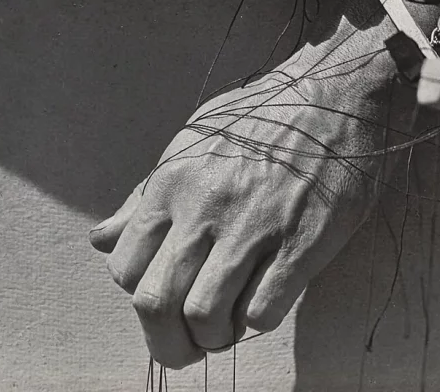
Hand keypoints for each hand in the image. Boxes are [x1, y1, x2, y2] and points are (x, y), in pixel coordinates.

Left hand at [89, 44, 401, 368]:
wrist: (336, 95)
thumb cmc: (262, 116)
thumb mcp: (193, 140)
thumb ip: (147, 194)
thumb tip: (103, 239)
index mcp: (172, 182)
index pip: (125, 268)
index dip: (141, 297)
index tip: (166, 299)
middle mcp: (204, 207)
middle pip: (155, 303)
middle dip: (166, 342)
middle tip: (188, 345)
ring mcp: (253, 227)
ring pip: (205, 315)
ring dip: (213, 336)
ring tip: (228, 326)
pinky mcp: (302, 244)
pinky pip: (262, 311)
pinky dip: (256, 321)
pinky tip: (265, 300)